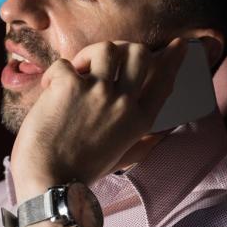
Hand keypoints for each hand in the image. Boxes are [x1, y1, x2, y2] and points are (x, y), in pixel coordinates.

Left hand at [10, 39, 186, 198]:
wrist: (49, 182)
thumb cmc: (81, 172)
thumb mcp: (122, 158)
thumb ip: (142, 143)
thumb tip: (160, 136)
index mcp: (139, 121)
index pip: (163, 81)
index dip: (173, 59)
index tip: (178, 45)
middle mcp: (123, 103)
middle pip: (139, 53)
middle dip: (124, 49)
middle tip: (106, 59)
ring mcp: (98, 91)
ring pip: (106, 48)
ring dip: (90, 54)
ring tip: (77, 71)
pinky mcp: (69, 86)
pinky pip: (65, 63)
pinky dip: (54, 73)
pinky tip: (49, 88)